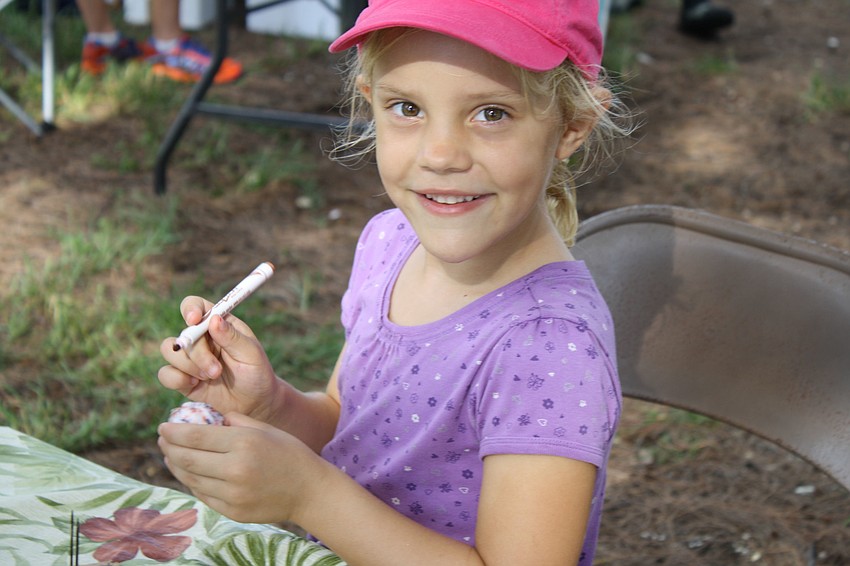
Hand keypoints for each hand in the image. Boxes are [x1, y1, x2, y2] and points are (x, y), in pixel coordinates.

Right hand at [158, 296, 280, 422]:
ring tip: (212, 377)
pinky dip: (176, 379)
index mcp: (218, 325)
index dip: (190, 308)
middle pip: (183, 333)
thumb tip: (214, 319)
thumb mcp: (251, 354)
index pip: (196, 305)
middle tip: (217, 371)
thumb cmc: (256, 373)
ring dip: (189, 365)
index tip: (194, 320)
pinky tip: (195, 385)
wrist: (254, 403)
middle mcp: (201, 338)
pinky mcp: (182, 379)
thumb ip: (232, 337)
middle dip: (198, 353)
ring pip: (169, 350)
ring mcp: (190, 358)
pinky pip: (165, 373)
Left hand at [158, 413, 329, 524]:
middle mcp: (235, 469)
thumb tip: (204, 419)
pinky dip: (192, 482)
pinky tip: (190, 473)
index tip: (162, 427)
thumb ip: (234, 421)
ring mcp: (233, 494)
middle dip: (169, 448)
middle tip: (163, 440)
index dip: (173, 432)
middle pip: (186, 458)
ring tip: (171, 456)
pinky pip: (203, 495)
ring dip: (176, 466)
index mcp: (243, 443)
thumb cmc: (288, 453)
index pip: (195, 436)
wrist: (309, 490)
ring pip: (191, 479)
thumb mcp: (265, 429)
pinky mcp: (233, 511)